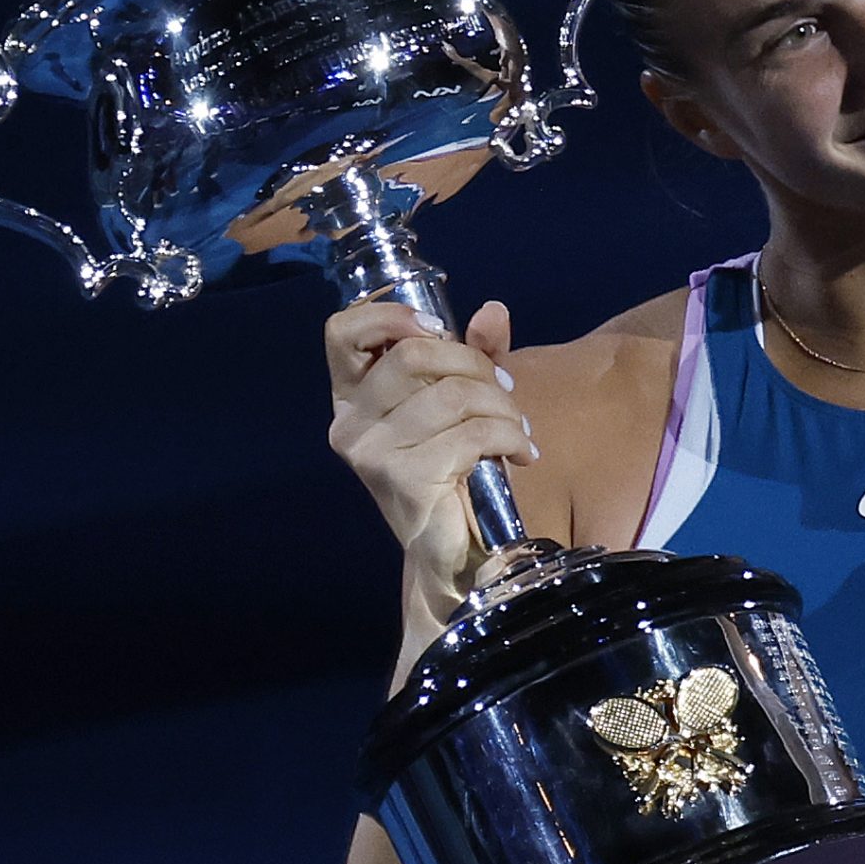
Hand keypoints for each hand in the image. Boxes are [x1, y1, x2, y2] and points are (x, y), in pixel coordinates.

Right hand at [324, 298, 534, 623]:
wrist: (455, 552)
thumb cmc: (454, 470)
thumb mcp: (465, 399)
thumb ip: (475, 353)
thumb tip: (493, 311)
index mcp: (351, 398)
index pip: (343, 332)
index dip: (392, 316)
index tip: (440, 328)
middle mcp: (350, 424)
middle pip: (413, 354)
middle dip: (473, 364)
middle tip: (504, 388)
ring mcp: (373, 453)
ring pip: (451, 393)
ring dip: (501, 404)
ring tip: (518, 426)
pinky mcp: (406, 479)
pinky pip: (471, 433)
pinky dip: (509, 435)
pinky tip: (521, 451)